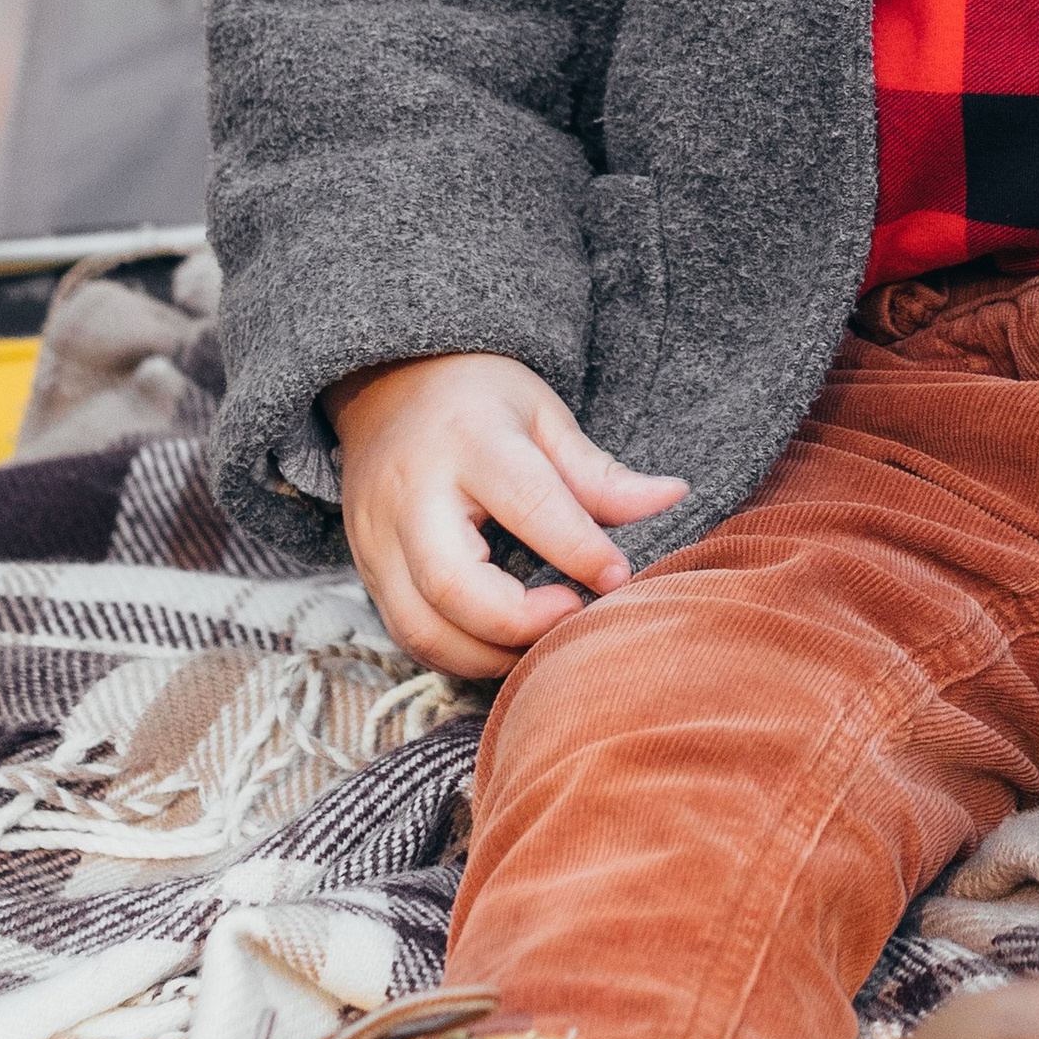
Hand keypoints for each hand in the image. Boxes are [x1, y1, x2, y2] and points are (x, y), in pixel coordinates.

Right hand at [324, 350, 687, 680]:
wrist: (384, 385)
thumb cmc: (478, 399)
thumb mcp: (543, 414)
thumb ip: (599, 471)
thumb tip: (673, 497)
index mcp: (469, 440)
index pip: (528, 503)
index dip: (580, 550)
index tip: (621, 578)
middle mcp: (412, 493)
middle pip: (453, 584)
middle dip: (520, 621)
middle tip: (574, 616)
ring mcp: (377, 536)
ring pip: (421, 626)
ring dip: (488, 653)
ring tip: (542, 637)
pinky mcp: (365, 568)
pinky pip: (406, 633)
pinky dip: (458, 652)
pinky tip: (501, 642)